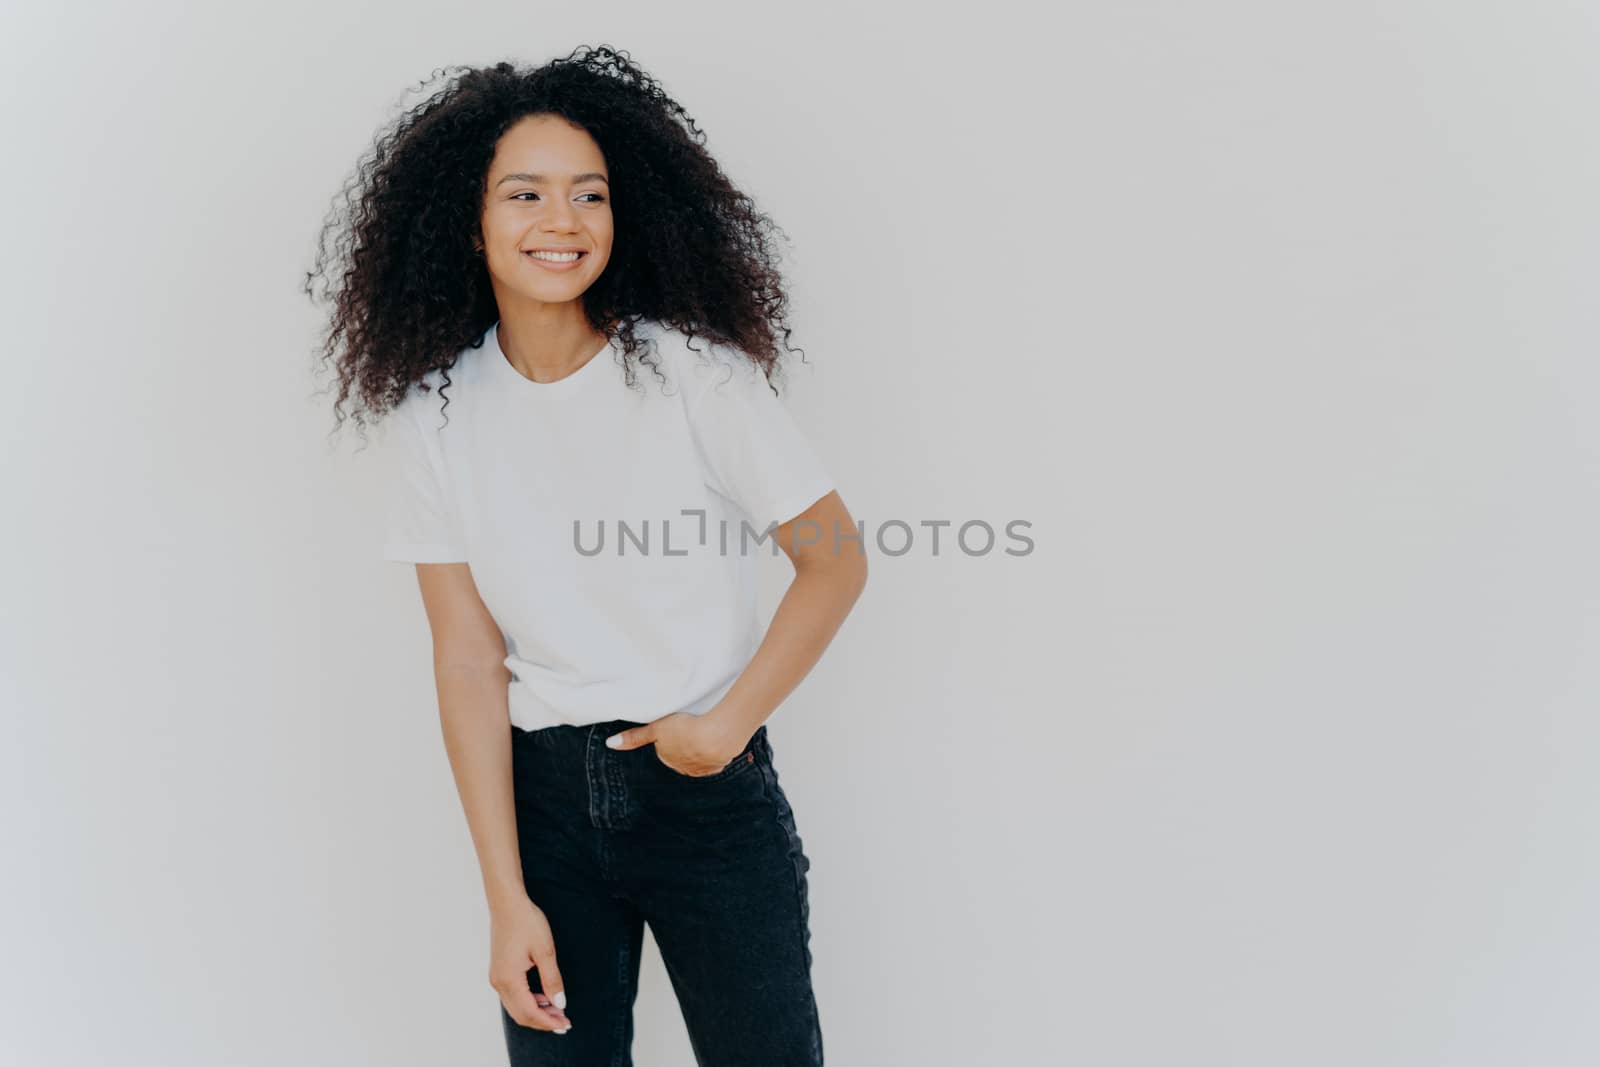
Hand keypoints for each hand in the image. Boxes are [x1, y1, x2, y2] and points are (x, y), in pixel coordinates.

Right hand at [489, 895, 571, 1033]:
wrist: (507, 904)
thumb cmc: (527, 923)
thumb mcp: (545, 951)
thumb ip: (552, 980)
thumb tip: (560, 1004)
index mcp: (509, 980)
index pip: (530, 1012)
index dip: (548, 1022)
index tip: (566, 1025)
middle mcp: (499, 983)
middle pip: (521, 1015)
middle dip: (543, 1021)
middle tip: (565, 1022)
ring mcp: (496, 977)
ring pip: (516, 1007)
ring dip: (537, 1012)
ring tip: (558, 1010)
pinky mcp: (499, 971)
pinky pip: (513, 996)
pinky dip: (529, 1001)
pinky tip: (545, 997)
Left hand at [606, 711, 748, 776]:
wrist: (716, 736)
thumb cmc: (685, 729)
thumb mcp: (656, 728)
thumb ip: (634, 737)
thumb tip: (609, 744)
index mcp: (667, 758)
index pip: (665, 747)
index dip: (671, 733)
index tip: (677, 723)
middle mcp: (682, 768)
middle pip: (681, 752)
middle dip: (685, 742)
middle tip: (691, 725)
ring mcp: (701, 769)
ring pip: (699, 756)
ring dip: (701, 746)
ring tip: (705, 731)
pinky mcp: (718, 765)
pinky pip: (715, 759)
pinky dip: (716, 750)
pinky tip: (716, 740)